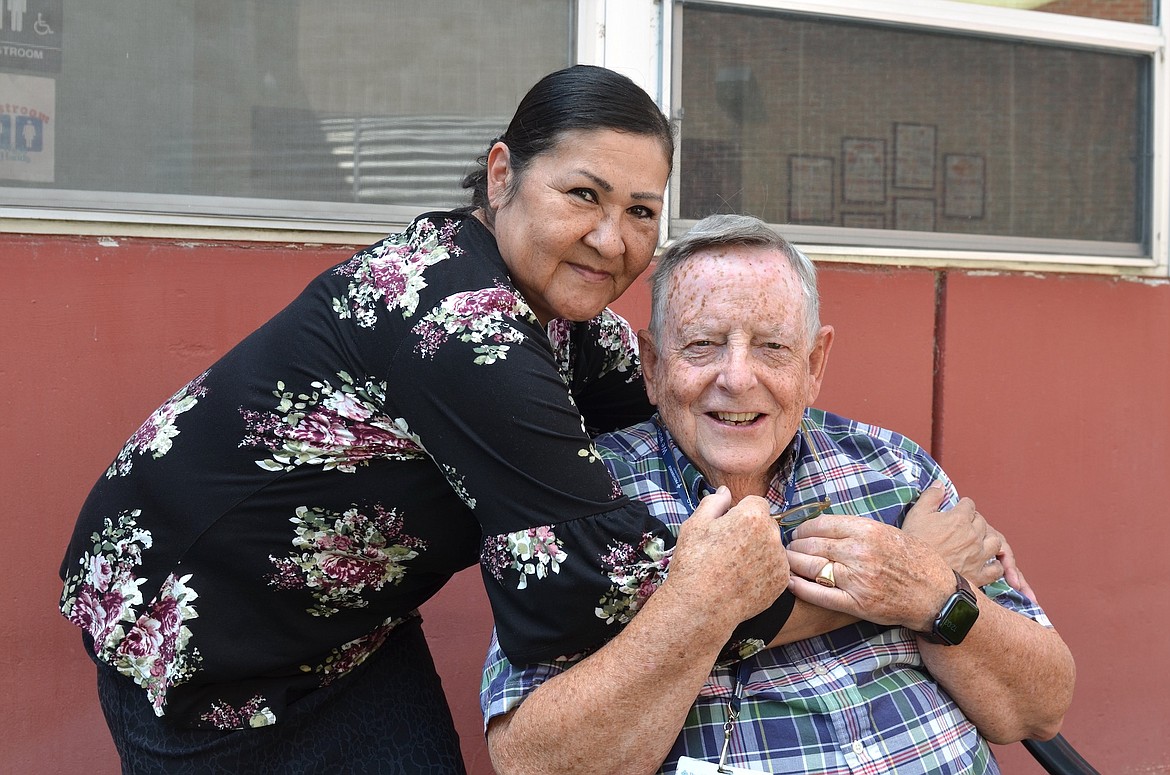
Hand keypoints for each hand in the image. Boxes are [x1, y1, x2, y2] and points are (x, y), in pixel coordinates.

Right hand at [666, 488, 789, 627]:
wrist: (702, 606)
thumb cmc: (694, 563)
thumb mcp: (695, 524)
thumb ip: (714, 502)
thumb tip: (726, 491)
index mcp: (753, 516)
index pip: (755, 502)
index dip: (739, 513)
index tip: (726, 527)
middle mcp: (773, 535)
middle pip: (766, 523)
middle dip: (751, 530)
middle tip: (728, 548)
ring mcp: (780, 560)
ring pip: (772, 546)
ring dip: (759, 550)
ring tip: (734, 567)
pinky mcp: (782, 581)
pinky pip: (775, 568)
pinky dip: (763, 571)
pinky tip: (743, 580)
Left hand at [786, 515, 953, 631]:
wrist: (937, 595)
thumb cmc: (915, 561)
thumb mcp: (889, 532)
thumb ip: (858, 528)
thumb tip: (826, 525)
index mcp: (868, 530)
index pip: (821, 524)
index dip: (803, 528)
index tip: (798, 532)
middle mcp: (859, 552)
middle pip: (812, 545)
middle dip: (794, 546)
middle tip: (787, 548)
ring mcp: (857, 579)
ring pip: (811, 567)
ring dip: (793, 564)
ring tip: (786, 562)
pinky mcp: (856, 603)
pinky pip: (819, 595)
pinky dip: (800, 588)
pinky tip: (790, 583)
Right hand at [903, 481, 1036, 600]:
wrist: (915, 573)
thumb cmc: (915, 543)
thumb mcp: (916, 514)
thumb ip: (931, 496)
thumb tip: (940, 484)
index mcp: (959, 519)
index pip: (969, 505)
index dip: (962, 506)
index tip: (956, 510)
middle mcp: (973, 535)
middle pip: (981, 521)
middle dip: (974, 520)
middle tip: (964, 526)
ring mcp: (978, 556)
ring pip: (994, 542)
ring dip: (987, 539)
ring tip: (978, 541)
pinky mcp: (978, 575)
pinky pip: (995, 568)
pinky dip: (993, 565)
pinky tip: (986, 563)